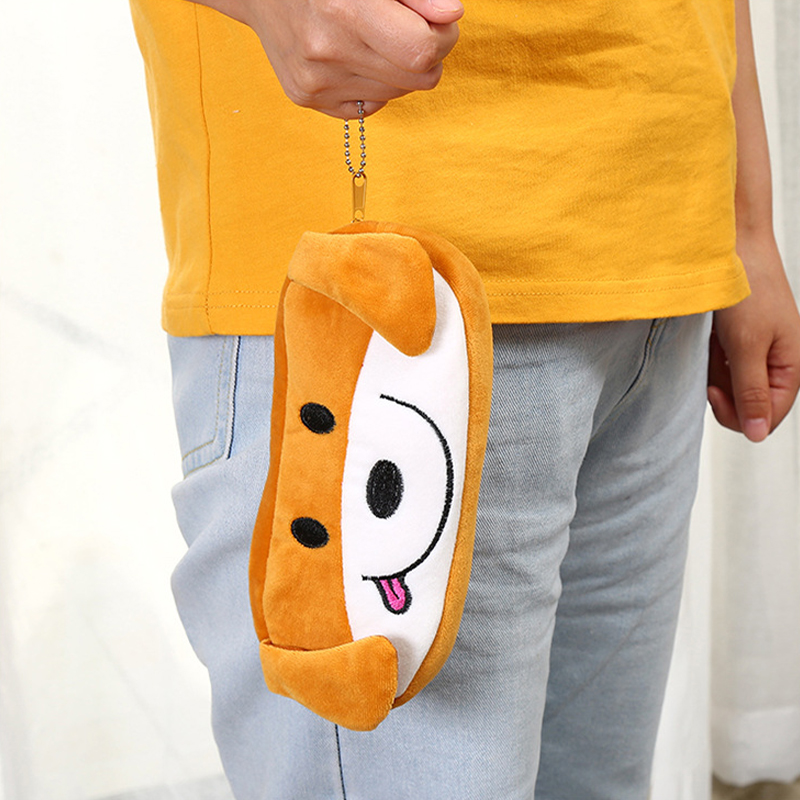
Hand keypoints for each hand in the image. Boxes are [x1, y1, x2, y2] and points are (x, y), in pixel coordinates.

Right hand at [189, 0, 463, 117]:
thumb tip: (452, 15)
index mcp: (344, 11)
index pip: (423, 52)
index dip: (442, 37)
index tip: (438, 20)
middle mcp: (326, 54)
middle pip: (417, 79)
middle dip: (427, 54)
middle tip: (411, 27)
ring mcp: (315, 83)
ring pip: (396, 94)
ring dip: (399, 69)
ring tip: (373, 36)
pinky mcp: (307, 99)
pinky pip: (370, 107)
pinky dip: (374, 85)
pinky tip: (354, 56)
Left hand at [707, 233, 799, 441]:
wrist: (731, 247)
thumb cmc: (746, 289)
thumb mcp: (747, 346)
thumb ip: (752, 392)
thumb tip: (756, 435)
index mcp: (790, 366)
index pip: (769, 416)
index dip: (740, 417)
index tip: (714, 396)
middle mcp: (775, 362)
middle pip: (750, 406)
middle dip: (727, 399)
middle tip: (708, 381)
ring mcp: (754, 353)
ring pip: (732, 388)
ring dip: (715, 379)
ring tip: (710, 351)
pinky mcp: (734, 343)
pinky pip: (720, 368)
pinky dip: (709, 363)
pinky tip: (706, 345)